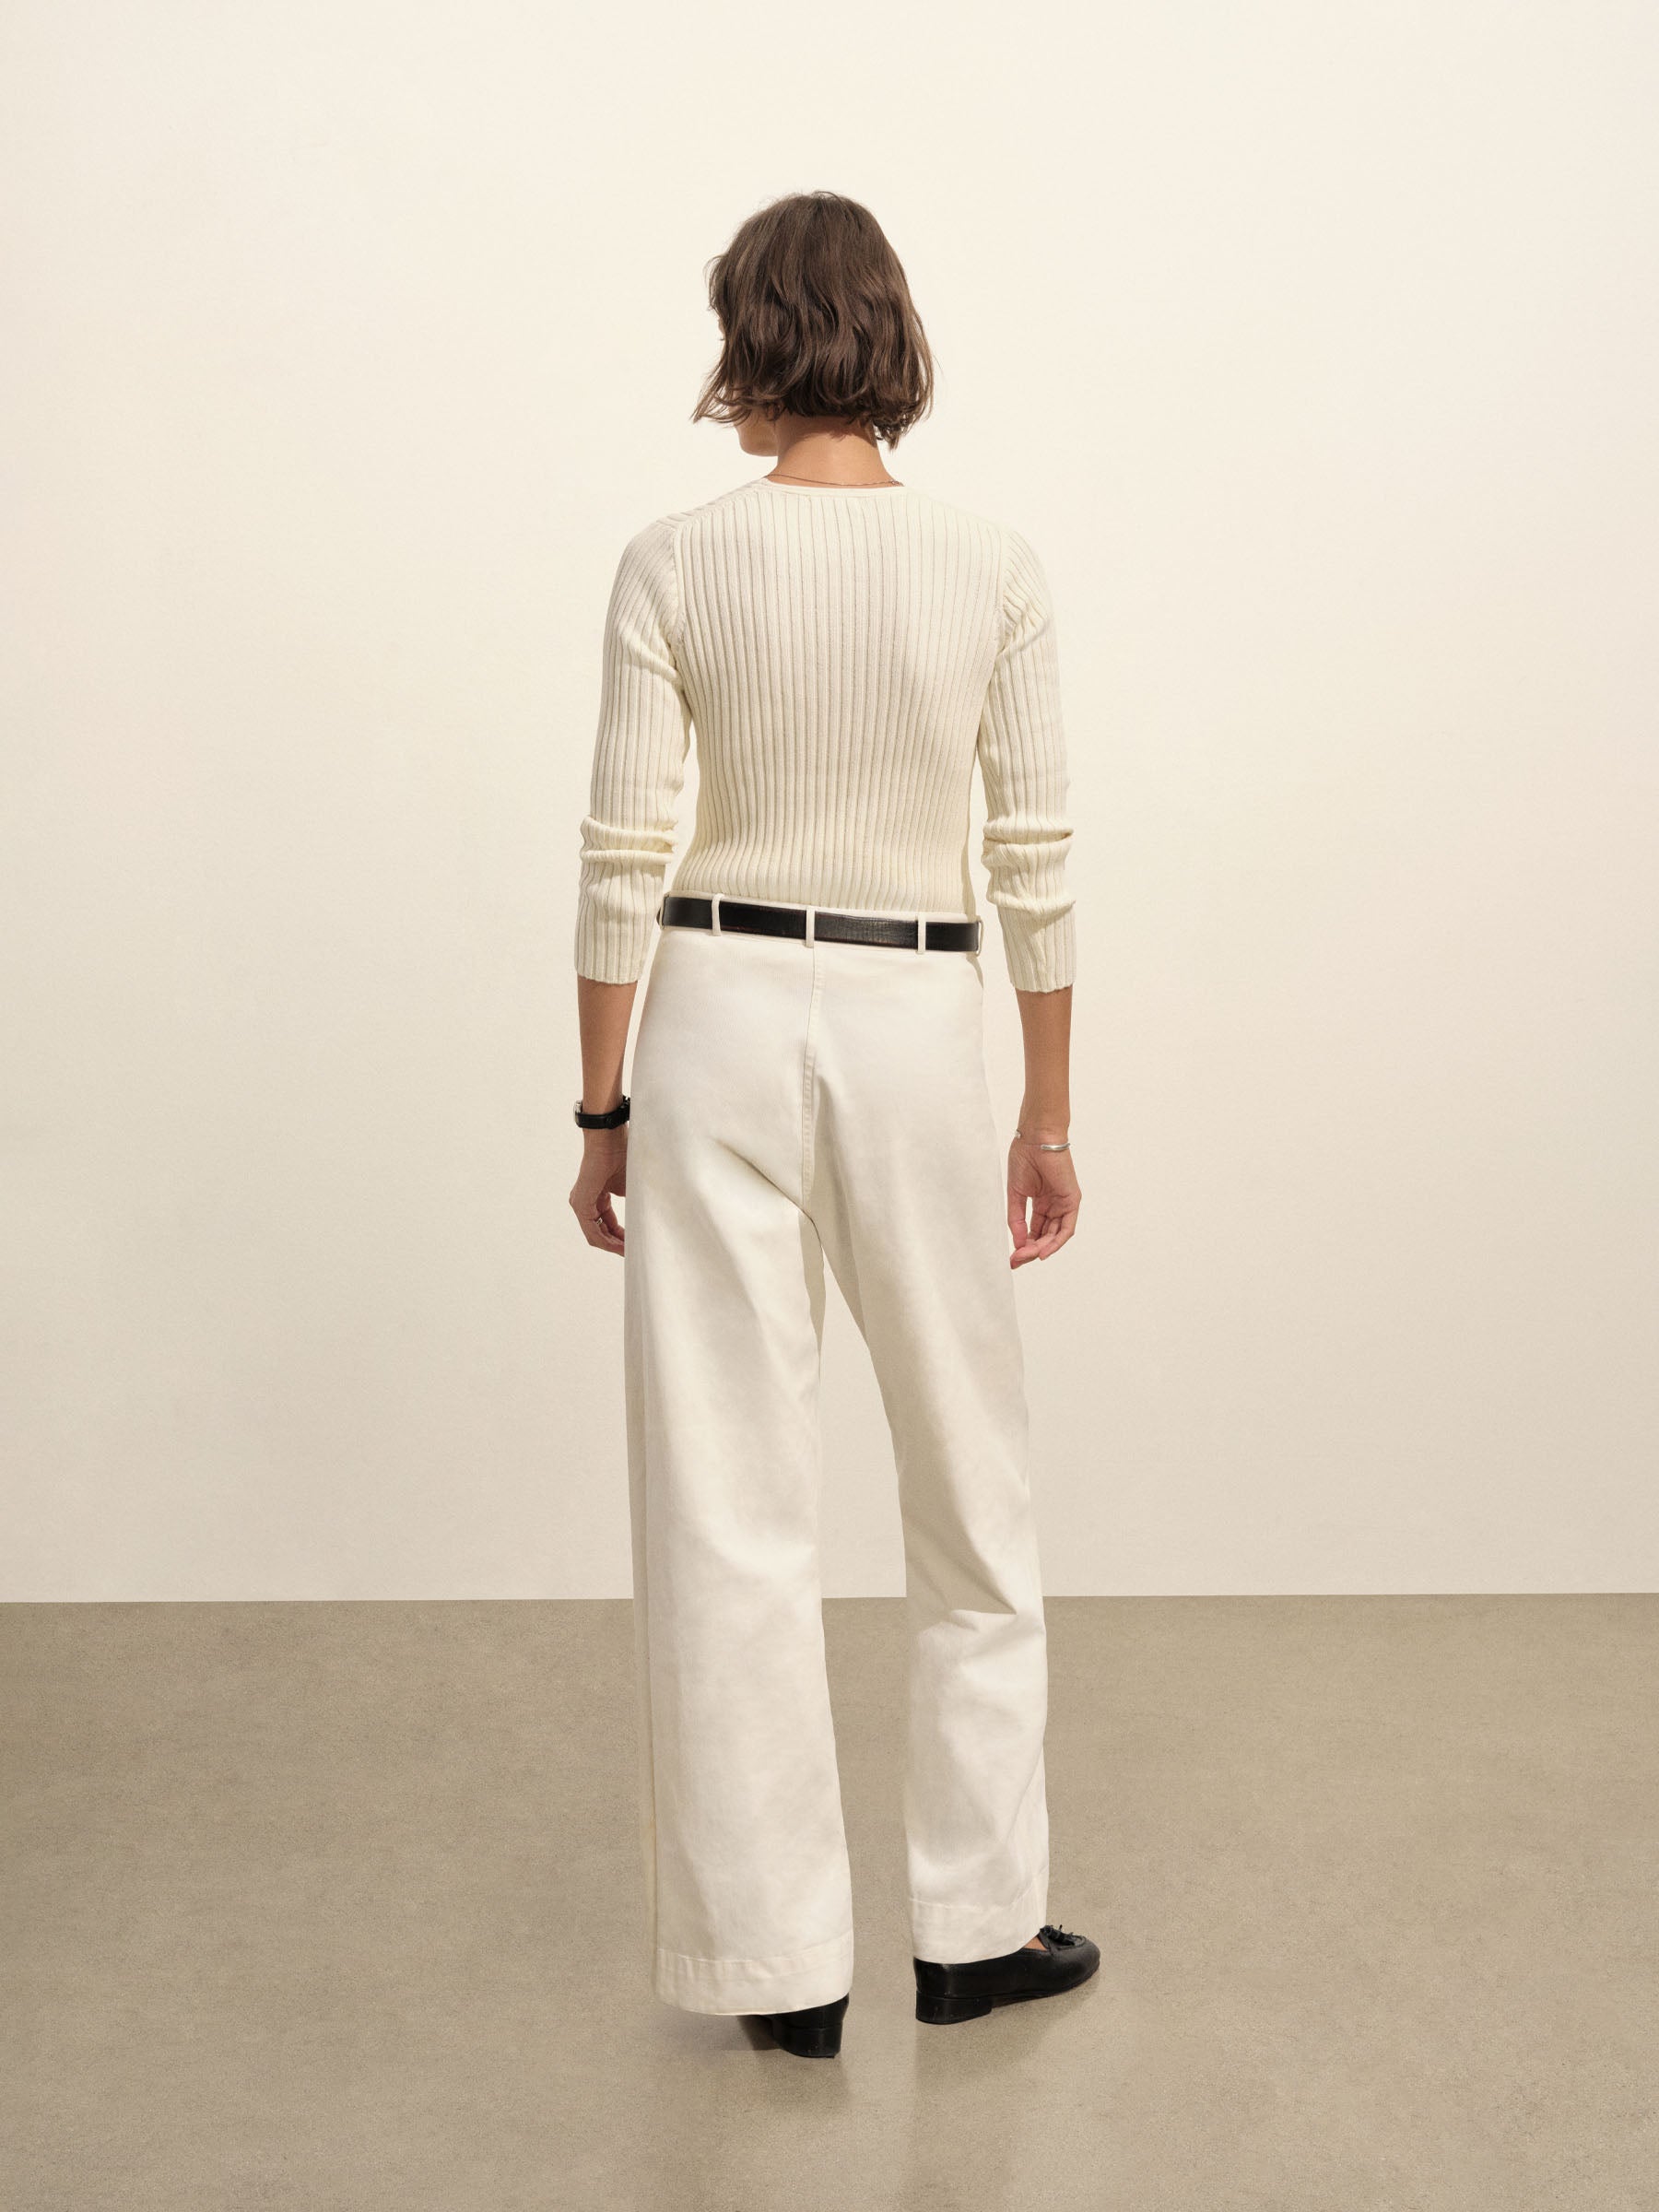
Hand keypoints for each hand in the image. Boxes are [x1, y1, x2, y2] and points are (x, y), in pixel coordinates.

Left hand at [570, 1129, 627, 1254]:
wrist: (609, 1140)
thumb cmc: (621, 1156)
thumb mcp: (629, 1186)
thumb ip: (632, 1204)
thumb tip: (645, 1218)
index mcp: (596, 1196)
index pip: (607, 1224)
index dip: (621, 1237)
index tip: (636, 1244)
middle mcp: (585, 1202)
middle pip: (601, 1233)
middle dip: (618, 1245)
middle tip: (634, 1253)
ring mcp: (581, 1204)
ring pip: (596, 1235)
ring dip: (613, 1246)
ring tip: (629, 1253)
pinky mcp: (581, 1205)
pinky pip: (592, 1231)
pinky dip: (607, 1241)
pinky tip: (621, 1246)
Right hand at [1007, 1135, 1079, 1266]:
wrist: (1035, 1138)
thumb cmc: (1024, 1158)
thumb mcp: (1016, 1194)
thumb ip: (1017, 1219)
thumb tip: (1018, 1242)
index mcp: (1041, 1203)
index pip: (1034, 1231)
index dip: (1023, 1246)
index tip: (1011, 1258)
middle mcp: (1054, 1205)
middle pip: (1044, 1236)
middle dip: (1031, 1250)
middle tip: (1017, 1260)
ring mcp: (1064, 1203)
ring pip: (1055, 1235)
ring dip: (1041, 1249)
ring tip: (1026, 1256)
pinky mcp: (1072, 1200)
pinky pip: (1066, 1228)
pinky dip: (1056, 1242)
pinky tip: (1043, 1252)